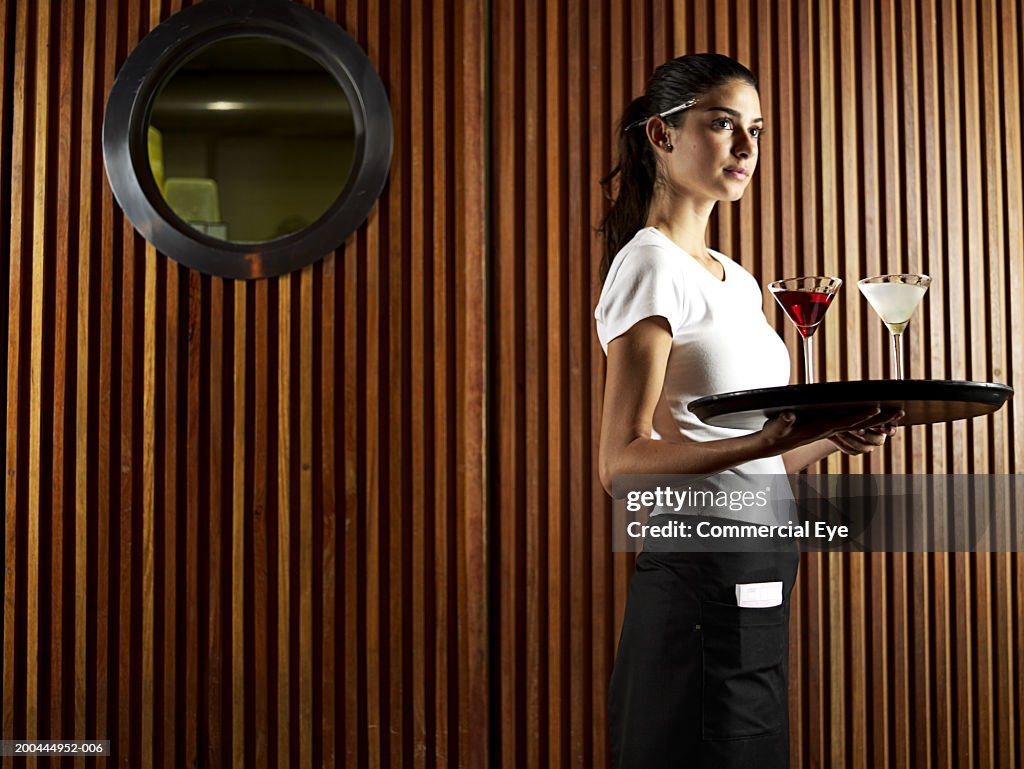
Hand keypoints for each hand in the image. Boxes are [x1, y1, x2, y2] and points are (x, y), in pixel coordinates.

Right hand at [760, 407, 903, 454]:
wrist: (772, 445)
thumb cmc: (775, 434)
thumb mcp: (777, 426)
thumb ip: (783, 421)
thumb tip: (789, 415)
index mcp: (821, 428)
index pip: (846, 423)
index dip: (861, 416)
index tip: (878, 410)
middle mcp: (830, 431)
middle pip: (860, 426)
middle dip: (881, 420)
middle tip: (900, 413)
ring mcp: (830, 430)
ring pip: (860, 426)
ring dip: (878, 421)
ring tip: (895, 415)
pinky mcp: (828, 429)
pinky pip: (852, 426)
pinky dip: (866, 422)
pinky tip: (875, 418)